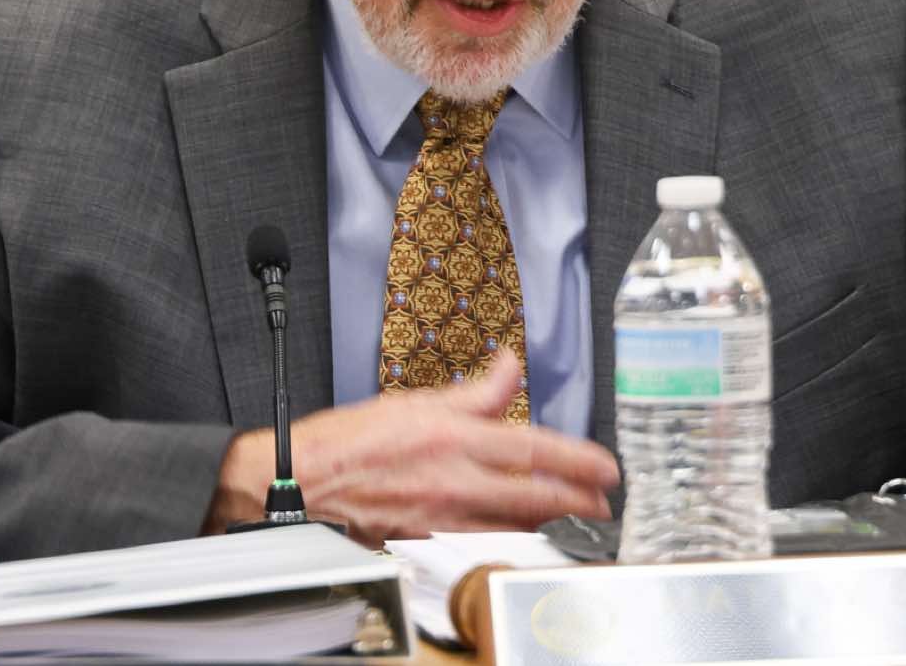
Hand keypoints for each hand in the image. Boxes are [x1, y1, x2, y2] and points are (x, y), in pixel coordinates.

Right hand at [201, 349, 619, 543]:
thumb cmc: (347, 441)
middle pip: (533, 496)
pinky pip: (481, 539)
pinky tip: (522, 530)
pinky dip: (509, 534)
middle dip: (578, 501)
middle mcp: (451, 480)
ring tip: (573, 513)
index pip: (531, 449)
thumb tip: (510, 366)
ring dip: (549, 520)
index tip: (606, 468)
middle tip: (604, 501)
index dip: (576, 461)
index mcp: (450, 438)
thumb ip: (474, 391)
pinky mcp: (426, 540)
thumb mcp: (414, 401)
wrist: (300, 482)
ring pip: (512, 524)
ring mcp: (441, 517)